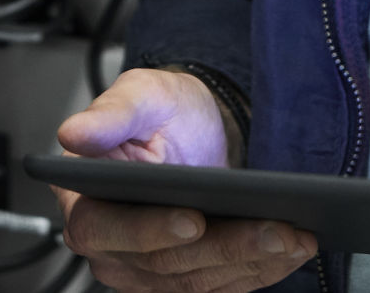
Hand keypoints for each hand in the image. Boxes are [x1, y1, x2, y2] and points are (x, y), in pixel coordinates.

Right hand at [51, 68, 316, 291]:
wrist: (195, 130)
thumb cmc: (161, 112)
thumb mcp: (139, 95)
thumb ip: (109, 114)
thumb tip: (72, 133)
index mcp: (85, 204)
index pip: (109, 229)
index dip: (150, 230)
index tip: (192, 218)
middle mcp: (113, 249)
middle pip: (165, 263)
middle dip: (226, 246)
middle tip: (275, 227)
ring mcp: (150, 273)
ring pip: (201, 281)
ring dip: (253, 262)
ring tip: (297, 237)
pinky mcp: (188, 281)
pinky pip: (224, 286)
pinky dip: (263, 270)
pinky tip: (294, 249)